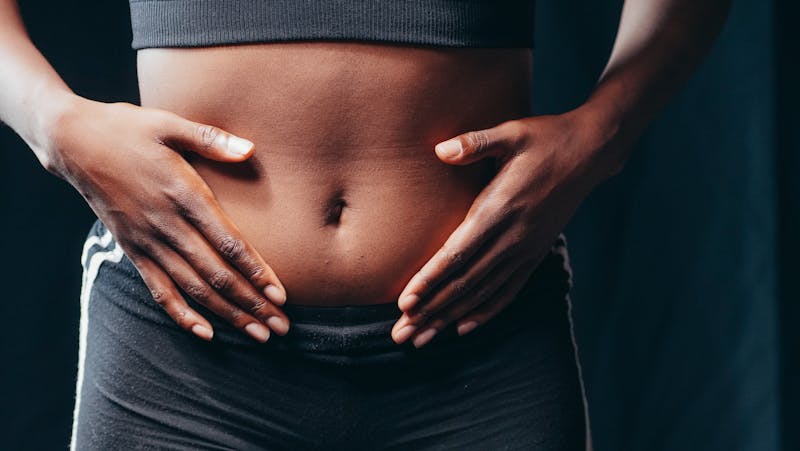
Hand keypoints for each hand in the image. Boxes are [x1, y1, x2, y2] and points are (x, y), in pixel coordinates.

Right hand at [44, 95, 289, 342]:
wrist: (71, 141)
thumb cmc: (127, 129)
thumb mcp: (169, 124)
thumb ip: (211, 139)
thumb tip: (250, 149)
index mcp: (183, 193)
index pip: (228, 242)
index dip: (256, 271)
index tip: (280, 295)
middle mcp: (166, 224)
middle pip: (216, 274)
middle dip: (251, 304)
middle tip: (280, 327)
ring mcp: (147, 241)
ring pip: (193, 288)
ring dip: (227, 314)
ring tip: (258, 335)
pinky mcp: (131, 249)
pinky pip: (158, 289)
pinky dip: (181, 314)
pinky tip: (205, 333)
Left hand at [391, 109, 616, 347]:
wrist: (591, 152)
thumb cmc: (545, 138)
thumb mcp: (512, 132)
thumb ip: (475, 143)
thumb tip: (439, 149)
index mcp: (501, 208)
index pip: (459, 253)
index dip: (430, 279)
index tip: (406, 302)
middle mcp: (513, 237)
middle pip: (466, 282)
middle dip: (431, 310)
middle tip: (401, 334)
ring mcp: (526, 249)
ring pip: (483, 292)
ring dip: (450, 316)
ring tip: (422, 339)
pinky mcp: (535, 253)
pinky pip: (508, 290)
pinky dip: (485, 311)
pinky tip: (463, 327)